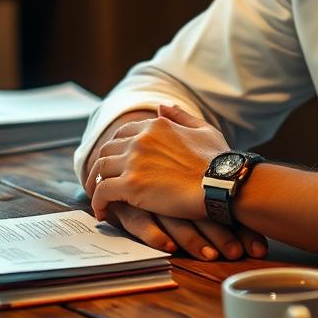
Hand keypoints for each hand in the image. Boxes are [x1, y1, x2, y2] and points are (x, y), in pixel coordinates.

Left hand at [86, 107, 266, 259]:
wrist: (223, 182)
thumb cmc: (218, 160)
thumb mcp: (203, 130)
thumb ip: (180, 117)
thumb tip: (162, 106)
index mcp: (156, 126)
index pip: (123, 133)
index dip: (117, 148)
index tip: (117, 163)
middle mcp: (141, 140)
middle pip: (107, 149)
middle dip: (102, 165)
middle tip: (102, 180)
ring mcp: (134, 162)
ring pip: (100, 169)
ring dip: (95, 183)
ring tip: (100, 197)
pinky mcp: (131, 185)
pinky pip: (102, 192)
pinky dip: (98, 202)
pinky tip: (103, 212)